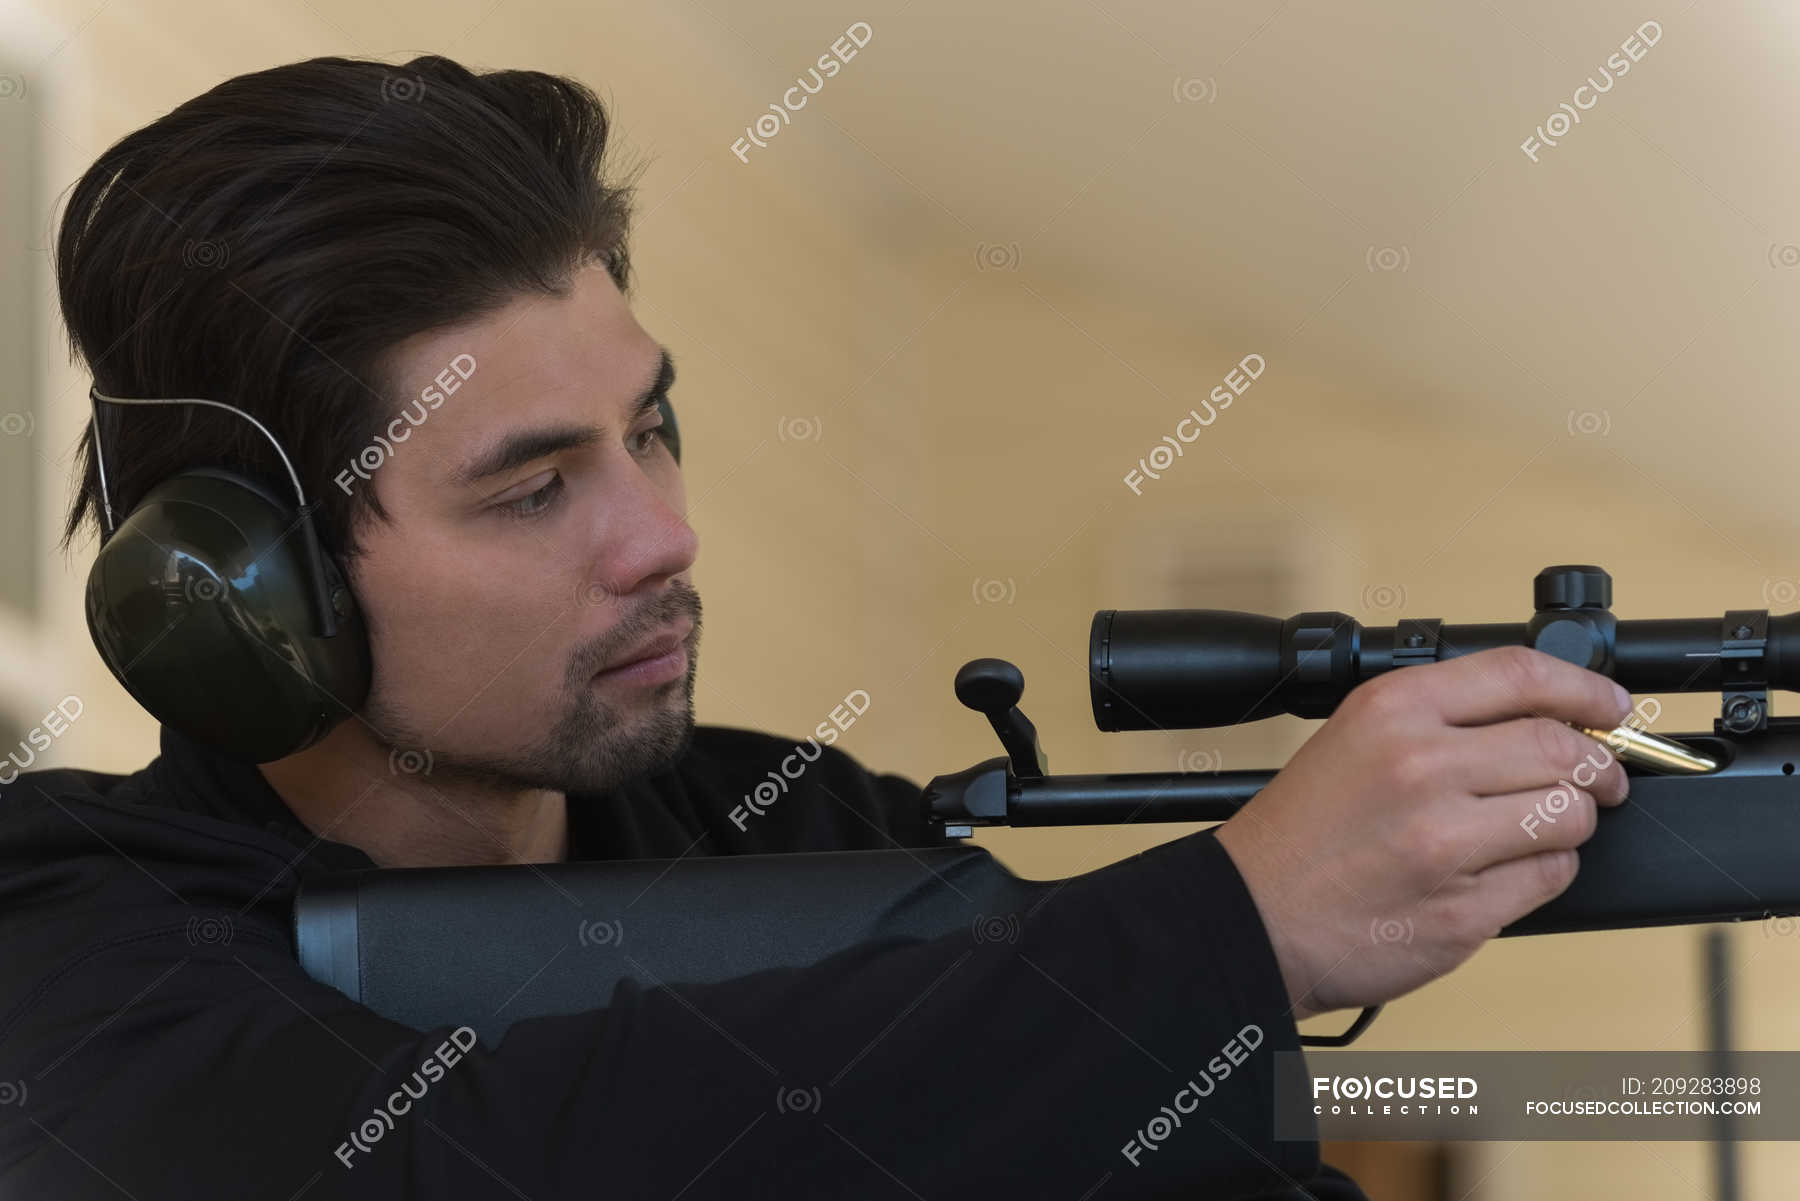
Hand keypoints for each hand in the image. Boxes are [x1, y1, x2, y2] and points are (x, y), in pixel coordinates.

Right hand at [1214, 645, 1632, 1019]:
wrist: (1252, 918)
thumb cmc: (1304, 832)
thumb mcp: (1355, 739)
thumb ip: (1442, 719)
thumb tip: (1552, 715)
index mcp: (1392, 711)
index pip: (1522, 674)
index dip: (1586, 688)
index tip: (1611, 704)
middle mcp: (1419, 766)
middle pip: (1562, 748)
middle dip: (1597, 766)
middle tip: (1599, 779)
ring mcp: (1443, 842)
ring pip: (1569, 815)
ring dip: (1571, 823)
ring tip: (1537, 828)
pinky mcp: (1462, 910)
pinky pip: (1550, 877)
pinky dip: (1545, 872)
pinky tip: (1501, 870)